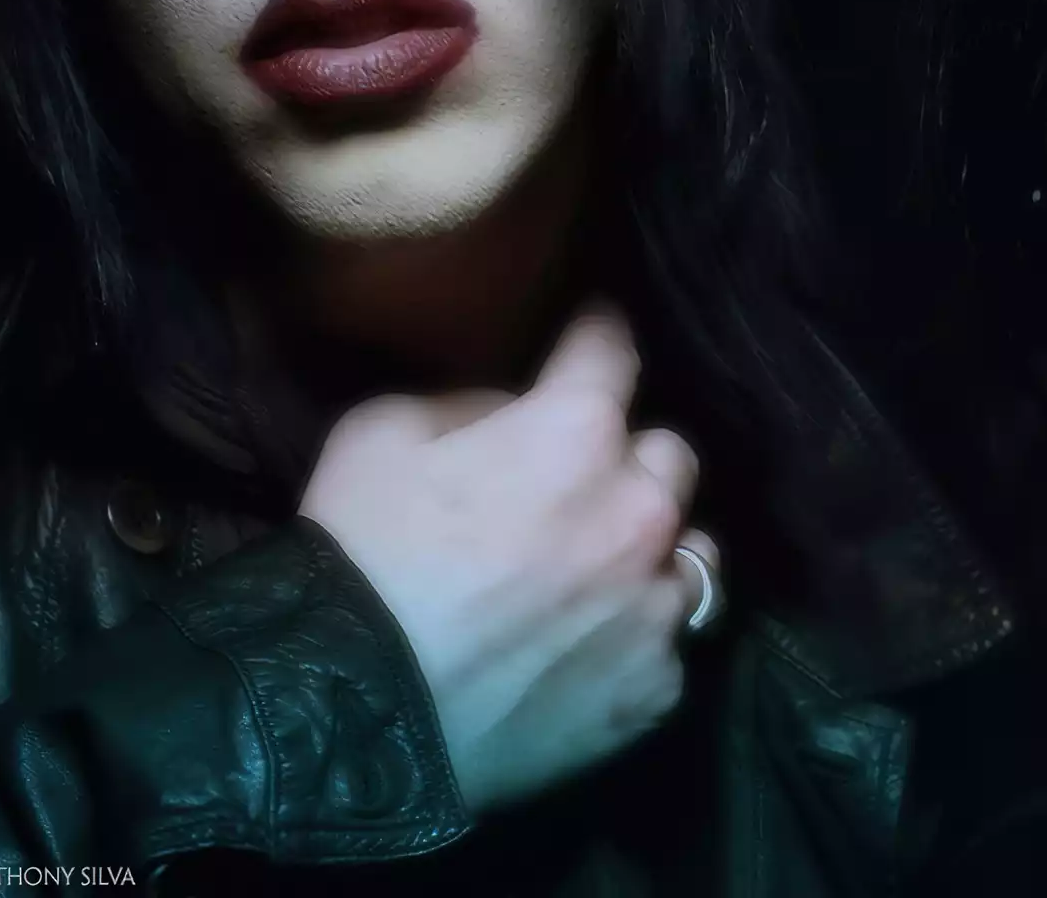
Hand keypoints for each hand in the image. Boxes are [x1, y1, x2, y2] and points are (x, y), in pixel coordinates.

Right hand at [298, 304, 717, 813]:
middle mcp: (639, 510)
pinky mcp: (655, 687)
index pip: (614, 350)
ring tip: (604, 569)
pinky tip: (588, 648)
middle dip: (630, 455)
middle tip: (581, 478)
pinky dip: (635, 637)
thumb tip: (515, 413)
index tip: (593, 332)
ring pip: (693, 551)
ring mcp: (655, 605)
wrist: (353, 714)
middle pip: (672, 455)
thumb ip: (471, 403)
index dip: (598, 335)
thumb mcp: (383, 431)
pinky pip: (667, 643)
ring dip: (653, 548)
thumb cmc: (359, 556)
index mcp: (576, 433)